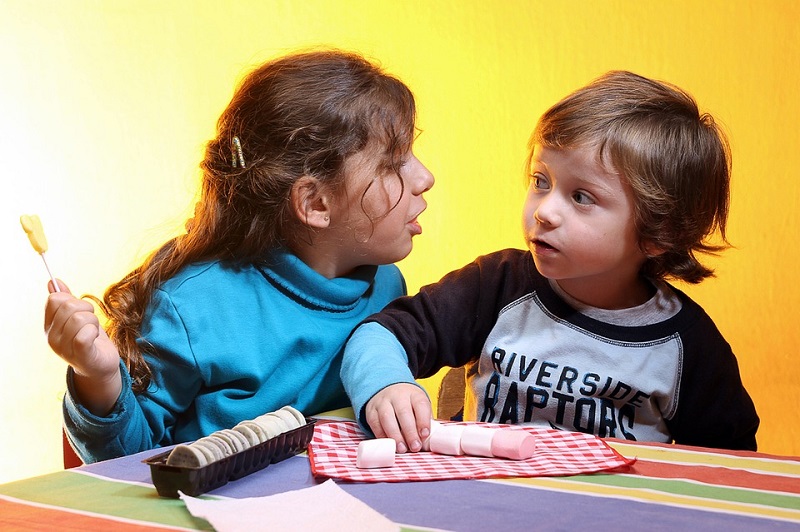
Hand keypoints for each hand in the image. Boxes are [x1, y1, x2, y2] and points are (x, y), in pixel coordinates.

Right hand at [44, 280, 121, 413]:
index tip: (81, 311)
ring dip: (94, 322)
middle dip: (87, 310)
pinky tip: (94, 339)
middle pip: (69, 305)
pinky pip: (84, 334)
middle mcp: (52, 337)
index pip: (55, 299)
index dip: (73, 299)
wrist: (100, 366)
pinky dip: (94, 332)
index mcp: (49, 326)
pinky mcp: (79, 355)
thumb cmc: (90, 339)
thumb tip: (53, 281)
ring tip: (93, 332)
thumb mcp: (77, 317)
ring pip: (80, 317)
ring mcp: (64, 348)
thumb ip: (65, 300)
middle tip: (91, 323)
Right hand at [364, 383, 431, 452]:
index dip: (423, 420)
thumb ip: (423, 423)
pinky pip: (375, 424)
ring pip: (387, 417)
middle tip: (415, 447)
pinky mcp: (371, 411)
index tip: (425, 435)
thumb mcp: (419, 409)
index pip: (420, 404)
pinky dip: (382, 436)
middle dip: (410, 432)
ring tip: (402, 449)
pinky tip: (390, 445)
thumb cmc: (408, 405)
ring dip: (395, 435)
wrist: (388, 392)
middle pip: (404, 412)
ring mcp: (383, 402)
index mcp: (414, 394)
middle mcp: (398, 395)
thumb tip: (426, 443)